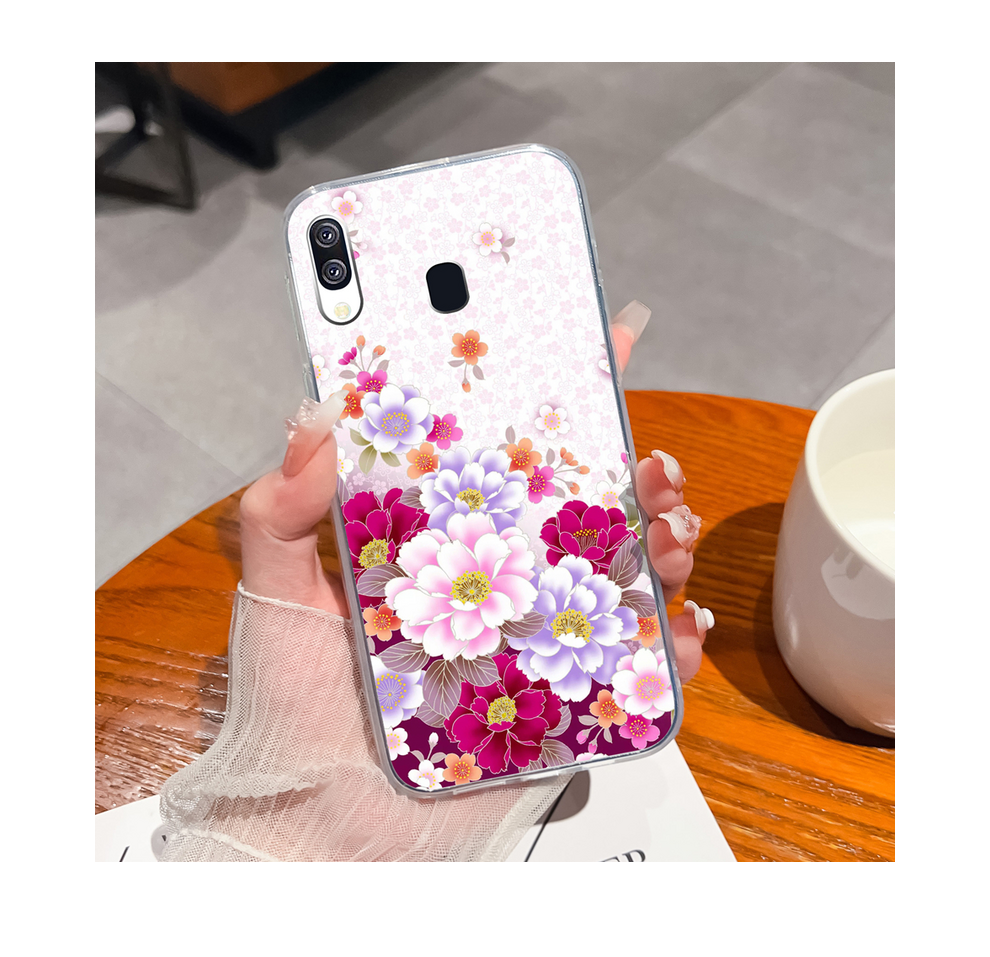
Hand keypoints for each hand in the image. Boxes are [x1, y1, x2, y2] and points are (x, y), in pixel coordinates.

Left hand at [239, 300, 712, 681]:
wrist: (324, 823)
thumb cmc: (299, 710)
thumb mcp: (278, 596)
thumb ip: (281, 510)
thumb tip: (311, 418)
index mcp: (441, 539)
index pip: (502, 454)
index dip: (549, 397)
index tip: (591, 345)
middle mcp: (498, 578)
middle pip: (582, 505)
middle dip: (630, 470)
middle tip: (644, 460)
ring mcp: (536, 635)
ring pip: (624, 570)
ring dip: (664, 539)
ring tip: (665, 533)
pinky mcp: (565, 699)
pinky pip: (637, 663)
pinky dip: (672, 639)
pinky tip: (676, 623)